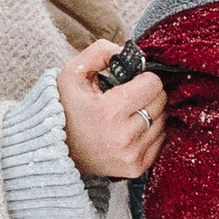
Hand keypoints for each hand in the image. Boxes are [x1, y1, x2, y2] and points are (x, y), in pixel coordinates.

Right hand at [59, 42, 164, 180]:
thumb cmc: (66, 107)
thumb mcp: (73, 72)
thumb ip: (101, 51)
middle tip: (129, 96)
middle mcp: (123, 137)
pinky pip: (161, 140)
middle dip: (148, 93)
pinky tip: (132, 128)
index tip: (132, 81)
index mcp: (109, 112)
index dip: (144, 77)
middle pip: (161, 102)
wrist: (56, 149)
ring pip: (163, 120)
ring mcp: (132, 155)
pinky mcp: (137, 168)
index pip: (153, 85)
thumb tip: (127, 51)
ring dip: (151, 112)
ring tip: (129, 112)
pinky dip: (151, 131)